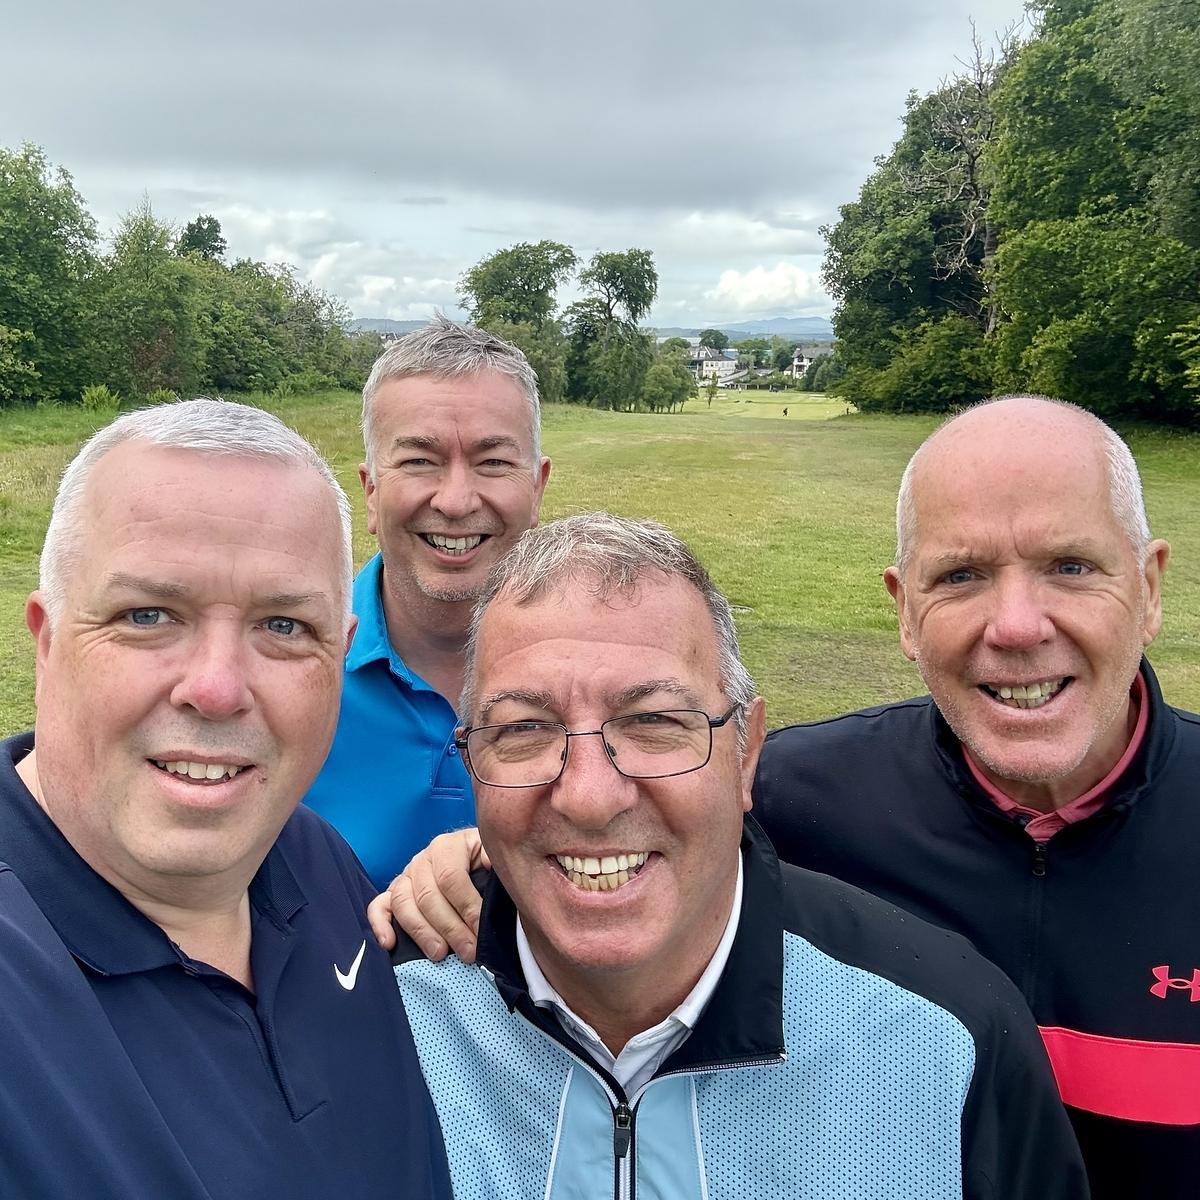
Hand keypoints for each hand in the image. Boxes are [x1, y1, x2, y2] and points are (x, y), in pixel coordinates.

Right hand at [367, 827, 488, 962]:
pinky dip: (380, 924)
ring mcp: (407, 875)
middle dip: (450, 928)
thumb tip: (494, 867)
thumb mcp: (497, 857)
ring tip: (440, 954)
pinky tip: (389, 944)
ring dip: (421, 932)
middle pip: (428, 895)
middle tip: (469, 951)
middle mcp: (424, 858)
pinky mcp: (395, 893)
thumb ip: (497, 861)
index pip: (451, 878)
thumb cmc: (489, 867)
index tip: (480, 931)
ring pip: (403, 903)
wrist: (480, 865)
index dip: (466, 907)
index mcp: (449, 845)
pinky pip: (379, 906)